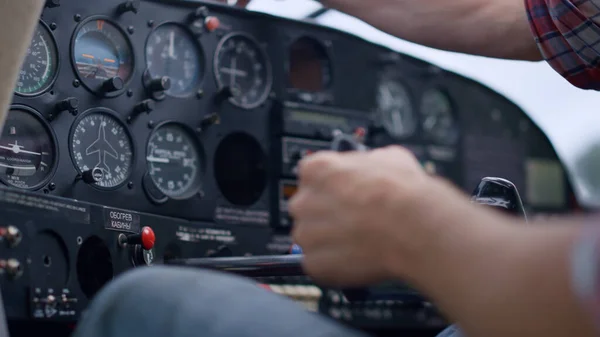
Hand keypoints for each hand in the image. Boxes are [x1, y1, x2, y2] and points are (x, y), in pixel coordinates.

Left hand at [289, 146, 434, 285]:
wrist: (414, 228)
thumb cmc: (403, 193)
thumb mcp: (388, 157)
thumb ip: (366, 162)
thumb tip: (370, 166)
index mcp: (316, 169)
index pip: (312, 177)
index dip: (332, 188)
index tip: (344, 196)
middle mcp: (303, 200)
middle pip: (308, 208)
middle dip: (327, 215)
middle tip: (353, 221)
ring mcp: (306, 234)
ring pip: (312, 238)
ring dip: (330, 241)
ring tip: (360, 242)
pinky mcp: (313, 263)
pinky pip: (319, 265)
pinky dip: (335, 265)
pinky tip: (358, 259)